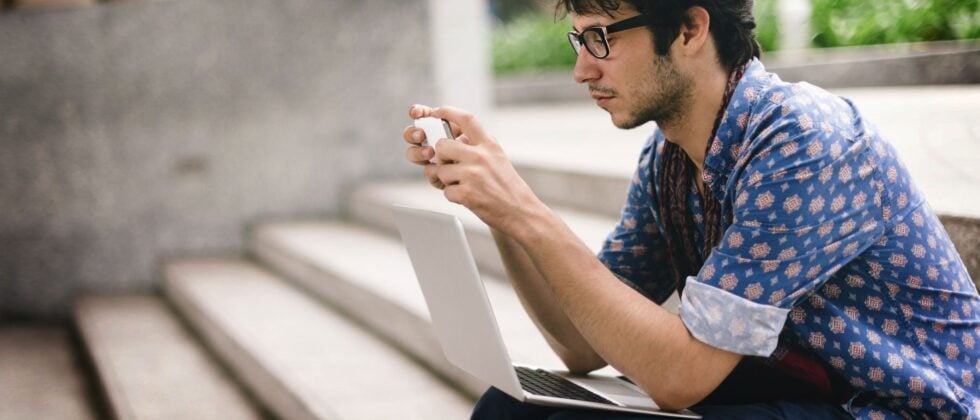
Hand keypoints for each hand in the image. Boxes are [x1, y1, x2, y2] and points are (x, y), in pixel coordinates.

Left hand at [404, 104, 547, 238]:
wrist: (521, 212)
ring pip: (440, 170)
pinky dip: (453, 196)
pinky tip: (467, 197)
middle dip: (441, 156)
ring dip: (447, 180)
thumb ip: (479, 145)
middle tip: (450, 165)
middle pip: (442, 145)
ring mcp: (472, 175)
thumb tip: (456, 136)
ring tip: (464, 185)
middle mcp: (480, 156)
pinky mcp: (466, 193)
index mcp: (489, 144)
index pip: (466, 119)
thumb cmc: (508, 186)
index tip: (438, 112)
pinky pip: (446, 191)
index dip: (448, 112)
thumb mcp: (498, 157)